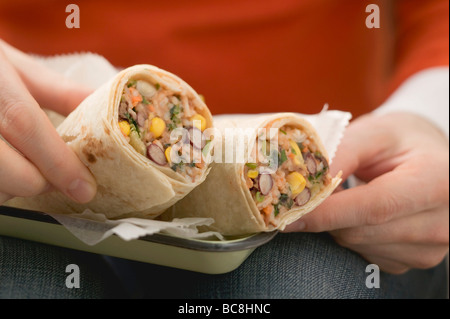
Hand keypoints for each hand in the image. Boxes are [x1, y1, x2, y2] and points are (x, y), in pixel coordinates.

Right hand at [0, 40, 96, 204]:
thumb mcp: (16, 68)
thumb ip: (60, 92)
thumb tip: (104, 107)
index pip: (26, 125)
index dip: (59, 163)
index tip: (84, 188)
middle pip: (12, 170)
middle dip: (42, 183)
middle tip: (54, 177)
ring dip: (14, 188)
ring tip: (24, 168)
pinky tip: (4, 170)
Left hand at [285, 112, 448, 273]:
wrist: (428, 160)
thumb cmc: (400, 140)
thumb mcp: (375, 132)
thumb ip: (342, 152)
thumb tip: (306, 183)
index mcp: (438, 181)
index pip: (374, 207)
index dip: (327, 212)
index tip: (289, 211)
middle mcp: (443, 221)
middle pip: (360, 230)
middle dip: (324, 215)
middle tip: (309, 193)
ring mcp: (431, 248)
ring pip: (356, 244)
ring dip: (336, 223)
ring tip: (346, 194)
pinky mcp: (415, 261)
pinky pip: (364, 253)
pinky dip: (349, 232)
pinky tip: (359, 212)